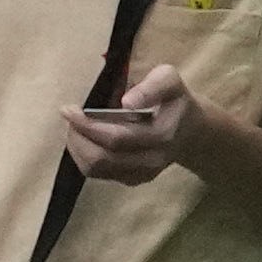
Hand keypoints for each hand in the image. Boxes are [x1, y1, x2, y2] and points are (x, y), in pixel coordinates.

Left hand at [57, 63, 197, 189]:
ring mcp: (141, 174)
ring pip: (95, 169)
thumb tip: (127, 102)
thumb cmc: (175, 101)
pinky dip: (83, 156)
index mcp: (161, 136)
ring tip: (74, 126)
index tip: (68, 109)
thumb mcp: (170, 81)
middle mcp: (151, 161)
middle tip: (69, 115)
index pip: (116, 138)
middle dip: (78, 136)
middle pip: (101, 158)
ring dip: (77, 147)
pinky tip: (83, 139)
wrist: (192, 132)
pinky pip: (98, 174)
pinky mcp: (132, 180)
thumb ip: (151, 87)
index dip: (87, 126)